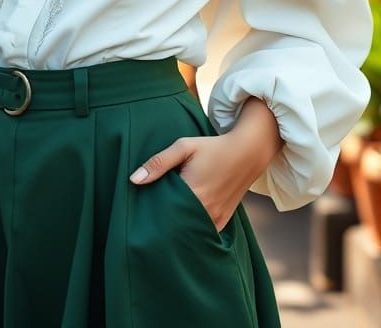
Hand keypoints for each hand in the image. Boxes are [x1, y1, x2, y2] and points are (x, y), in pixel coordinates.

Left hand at [128, 132, 265, 233]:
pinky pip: (203, 234)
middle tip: (147, 224)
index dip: (150, 216)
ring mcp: (215, 219)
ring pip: (189, 232)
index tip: (139, 217)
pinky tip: (182, 225)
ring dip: (176, 229)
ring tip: (162, 226)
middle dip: (161, 225)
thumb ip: (159, 162)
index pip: (163, 214)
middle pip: (175, 226)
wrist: (246, 152)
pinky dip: (192, 231)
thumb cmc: (212, 147)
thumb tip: (133, 180)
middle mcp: (205, 210)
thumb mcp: (184, 147)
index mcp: (192, 193)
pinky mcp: (223, 222)